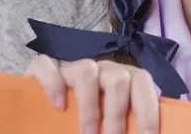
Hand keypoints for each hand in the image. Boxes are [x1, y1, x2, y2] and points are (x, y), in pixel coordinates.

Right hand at [25, 55, 159, 133]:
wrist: (42, 106)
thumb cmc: (87, 118)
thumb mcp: (109, 123)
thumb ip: (122, 126)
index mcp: (122, 79)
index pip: (142, 82)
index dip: (148, 110)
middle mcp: (100, 69)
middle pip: (118, 78)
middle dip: (117, 115)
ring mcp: (72, 66)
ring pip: (87, 71)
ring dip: (89, 107)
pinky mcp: (43, 68)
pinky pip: (47, 65)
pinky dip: (53, 84)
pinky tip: (58, 106)